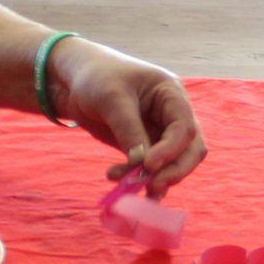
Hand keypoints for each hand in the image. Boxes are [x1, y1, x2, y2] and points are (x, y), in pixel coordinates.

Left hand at [45, 36, 206, 188]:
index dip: (171, 149)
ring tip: (129, 187)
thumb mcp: (111, 99)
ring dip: (156, 178)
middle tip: (151, 186)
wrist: (74, 80)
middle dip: (174, 170)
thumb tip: (142, 164)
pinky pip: (152, 169)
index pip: (184, 127)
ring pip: (173, 163)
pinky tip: (125, 186)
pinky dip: (142, 180)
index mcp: (171, 94)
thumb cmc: (97, 77)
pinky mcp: (144, 147)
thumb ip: (128, 130)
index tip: (149, 165)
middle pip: (189, 149)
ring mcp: (159, 132)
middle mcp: (171, 115)